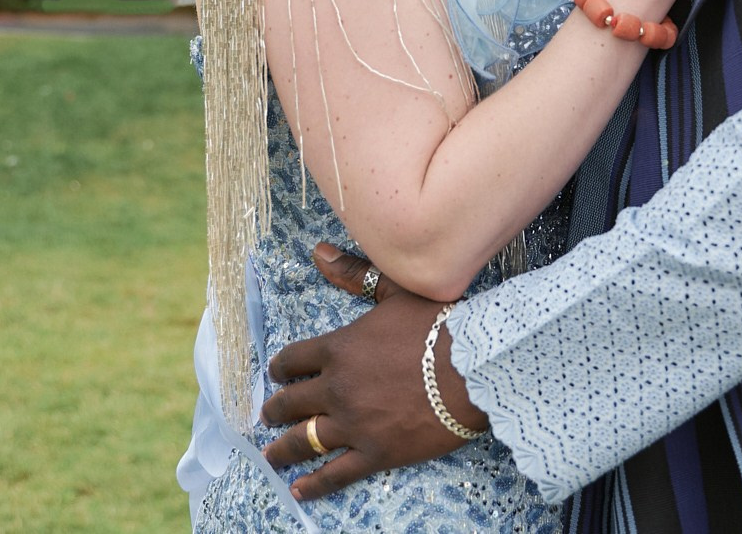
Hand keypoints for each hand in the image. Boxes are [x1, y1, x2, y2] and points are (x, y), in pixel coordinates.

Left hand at [257, 244, 484, 499]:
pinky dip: (314, 485)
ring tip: (270, 455)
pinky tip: (298, 491)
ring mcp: (353, 424)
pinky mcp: (375, 453)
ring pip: (303, 440)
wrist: (474, 367)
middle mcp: (336, 388)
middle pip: (291, 402)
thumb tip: (318, 251)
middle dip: (275, 408)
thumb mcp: (394, 291)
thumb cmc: (438, 325)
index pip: (292, 360)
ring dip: (282, 448)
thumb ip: (353, 275)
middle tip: (267, 414)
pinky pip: (335, 474)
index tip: (276, 375)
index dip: (280, 368)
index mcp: (338, 349)